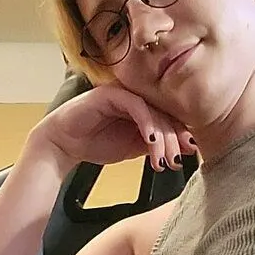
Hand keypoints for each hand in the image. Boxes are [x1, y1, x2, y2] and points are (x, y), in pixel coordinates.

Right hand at [29, 83, 195, 174]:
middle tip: (176, 161)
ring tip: (163, 159)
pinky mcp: (111, 93)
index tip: (190, 154)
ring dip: (162, 137)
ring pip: (154, 111)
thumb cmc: (96, 144)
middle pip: (166, 113)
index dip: (181, 135)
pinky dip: (147, 124)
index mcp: (144, 107)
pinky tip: (151, 141)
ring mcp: (124, 92)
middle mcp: (137, 96)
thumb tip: (185, 149)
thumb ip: (156, 145)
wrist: (64, 145)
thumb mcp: (134, 148)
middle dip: (174, 139)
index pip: (170, 117)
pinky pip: (137, 106)